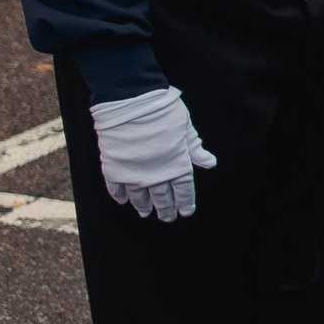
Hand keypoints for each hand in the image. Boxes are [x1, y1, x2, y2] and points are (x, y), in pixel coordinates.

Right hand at [91, 87, 217, 222]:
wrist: (132, 105)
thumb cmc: (164, 113)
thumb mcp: (186, 129)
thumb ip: (194, 148)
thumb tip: (209, 163)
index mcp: (177, 165)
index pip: (183, 190)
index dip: (185, 202)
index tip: (185, 212)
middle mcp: (155, 174)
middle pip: (162, 197)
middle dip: (166, 208)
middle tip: (167, 218)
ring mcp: (133, 173)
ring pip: (139, 196)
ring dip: (143, 205)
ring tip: (146, 213)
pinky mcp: (114, 168)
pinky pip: (116, 187)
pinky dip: (119, 195)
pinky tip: (123, 201)